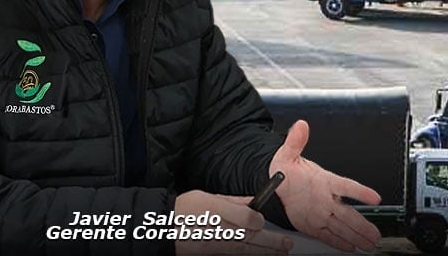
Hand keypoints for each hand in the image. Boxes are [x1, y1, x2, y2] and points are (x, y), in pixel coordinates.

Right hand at [173, 190, 292, 254]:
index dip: (255, 220)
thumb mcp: (207, 197)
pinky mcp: (210, 252)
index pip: (242, 217)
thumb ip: (233, 201)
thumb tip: (253, 201)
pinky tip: (259, 255)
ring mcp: (212, 243)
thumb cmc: (184, 210)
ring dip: (263, 252)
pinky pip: (232, 254)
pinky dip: (247, 255)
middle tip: (286, 245)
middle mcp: (215, 228)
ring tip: (279, 253)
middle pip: (246, 236)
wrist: (161, 228)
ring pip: (241, 249)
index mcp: (215, 209)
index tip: (262, 221)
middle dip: (269, 242)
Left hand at [271, 121, 383, 252]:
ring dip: (356, 235)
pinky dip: (339, 242)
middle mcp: (326, 199)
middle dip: (363, 225)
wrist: (277, 184)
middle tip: (376, 234)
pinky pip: (328, 234)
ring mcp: (321, 213)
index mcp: (324, 181)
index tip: (375, 197)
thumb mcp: (287, 155)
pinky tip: (350, 247)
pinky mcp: (313, 225)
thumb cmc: (285, 170)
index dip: (361, 192)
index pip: (346, 186)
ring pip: (342, 226)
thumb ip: (295, 142)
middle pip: (349, 214)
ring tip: (370, 242)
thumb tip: (300, 126)